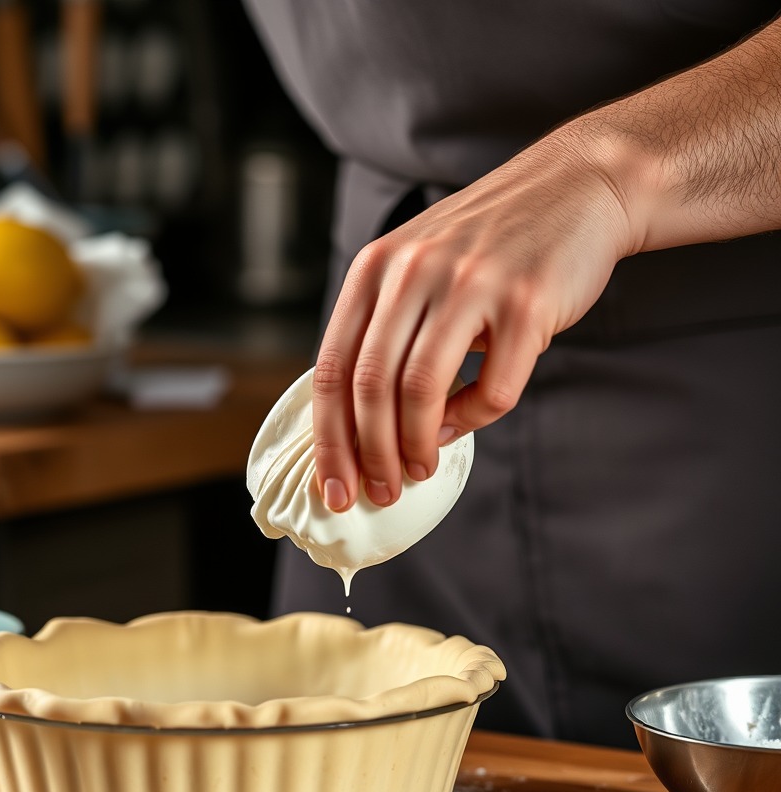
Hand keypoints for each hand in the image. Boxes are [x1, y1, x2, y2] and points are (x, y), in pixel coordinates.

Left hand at [312, 128, 641, 511]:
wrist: (578, 186)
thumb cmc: (488, 246)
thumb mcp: (415, 269)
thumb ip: (384, 334)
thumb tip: (361, 428)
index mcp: (375, 268)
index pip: (331, 370)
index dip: (328, 440)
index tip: (332, 487)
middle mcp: (413, 271)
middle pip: (371, 387)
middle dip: (369, 455)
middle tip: (379, 492)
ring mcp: (469, 283)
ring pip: (421, 391)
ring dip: (415, 446)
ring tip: (419, 470)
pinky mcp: (526, 300)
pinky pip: (493, 388)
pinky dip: (475, 419)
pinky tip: (470, 419)